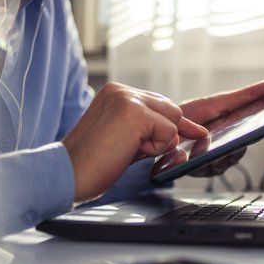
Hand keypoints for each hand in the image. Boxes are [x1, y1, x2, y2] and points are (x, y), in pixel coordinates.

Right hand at [62, 82, 207, 201]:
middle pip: (171, 109)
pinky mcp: (135, 113)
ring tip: (127, 149)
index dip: (174, 122)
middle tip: (136, 149)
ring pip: (173, 118)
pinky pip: (168, 132)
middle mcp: (122, 90)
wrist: (67, 174)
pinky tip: (129, 151)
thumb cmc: (92, 162)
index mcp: (116, 92)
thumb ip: (148, 129)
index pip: (159, 102)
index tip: (196, 132)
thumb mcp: (125, 138)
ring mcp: (128, 99)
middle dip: (165, 133)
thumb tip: (179, 133)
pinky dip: (155, 148)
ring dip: (158, 141)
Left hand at [179, 80, 263, 176]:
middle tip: (232, 141)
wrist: (163, 124)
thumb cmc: (193, 114)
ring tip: (211, 147)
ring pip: (221, 164)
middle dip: (234, 148)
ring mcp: (211, 163)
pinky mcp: (195, 170)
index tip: (255, 130)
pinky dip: (198, 161)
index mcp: (234, 136)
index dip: (254, 135)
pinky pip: (200, 169)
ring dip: (216, 156)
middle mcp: (225, 153)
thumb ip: (247, 96)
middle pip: (236, 154)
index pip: (250, 138)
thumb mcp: (219, 102)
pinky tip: (194, 153)